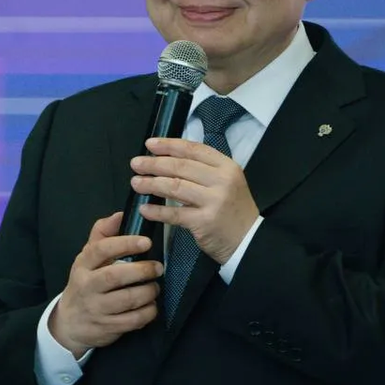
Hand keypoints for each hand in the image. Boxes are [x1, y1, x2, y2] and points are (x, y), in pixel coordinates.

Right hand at [49, 212, 162, 358]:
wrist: (69, 323)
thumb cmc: (85, 284)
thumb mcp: (87, 258)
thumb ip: (102, 234)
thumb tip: (121, 214)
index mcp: (82, 265)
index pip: (100, 250)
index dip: (125, 243)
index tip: (146, 242)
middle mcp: (87, 286)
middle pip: (114, 276)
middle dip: (141, 270)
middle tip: (157, 267)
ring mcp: (97, 309)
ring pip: (128, 299)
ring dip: (148, 292)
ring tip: (155, 286)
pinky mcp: (107, 327)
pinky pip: (134, 320)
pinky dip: (148, 312)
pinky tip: (151, 305)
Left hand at [130, 137, 259, 264]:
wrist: (249, 240)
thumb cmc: (233, 210)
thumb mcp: (227, 182)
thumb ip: (204, 169)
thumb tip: (169, 158)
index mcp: (226, 167)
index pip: (194, 149)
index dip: (169, 145)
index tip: (150, 144)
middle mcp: (222, 181)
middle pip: (181, 166)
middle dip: (154, 163)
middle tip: (136, 163)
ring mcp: (214, 201)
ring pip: (175, 186)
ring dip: (151, 184)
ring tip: (136, 183)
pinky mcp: (204, 222)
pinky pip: (174, 213)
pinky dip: (156, 211)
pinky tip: (144, 208)